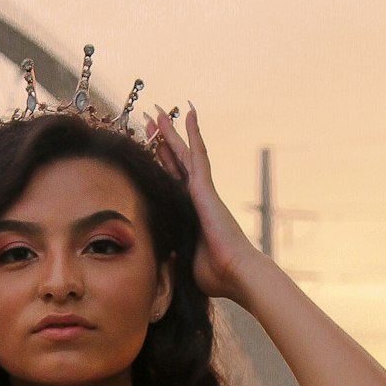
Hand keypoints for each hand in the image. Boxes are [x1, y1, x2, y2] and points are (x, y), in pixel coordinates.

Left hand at [145, 104, 261, 299]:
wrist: (235, 273)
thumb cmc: (213, 274)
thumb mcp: (180, 260)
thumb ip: (168, 253)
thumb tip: (153, 257)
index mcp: (190, 212)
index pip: (172, 181)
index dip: (161, 162)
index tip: (150, 146)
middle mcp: (197, 197)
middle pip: (176, 162)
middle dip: (162, 141)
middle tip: (151, 119)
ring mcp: (202, 191)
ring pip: (184, 154)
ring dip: (171, 132)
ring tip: (159, 111)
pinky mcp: (206, 189)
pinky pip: (198, 155)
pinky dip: (194, 134)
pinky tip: (189, 114)